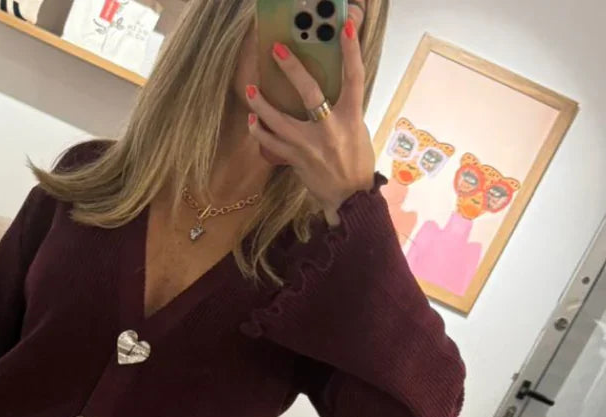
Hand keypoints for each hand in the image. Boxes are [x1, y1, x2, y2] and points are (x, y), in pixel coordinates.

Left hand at [245, 3, 374, 224]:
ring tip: (250, 90)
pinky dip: (260, 131)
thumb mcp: (357, 130)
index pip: (354, 77)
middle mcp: (331, 129)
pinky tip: (253, 120)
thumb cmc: (356, 162)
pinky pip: (272, 144)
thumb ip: (343, 109)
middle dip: (293, 70)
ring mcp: (310, 146)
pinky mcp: (296, 160)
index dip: (351, 50)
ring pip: (280, 122)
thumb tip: (327, 88)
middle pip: (310, 94)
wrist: (349, 198)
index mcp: (351, 117)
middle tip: (276, 50)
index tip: (344, 27)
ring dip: (262, 105)